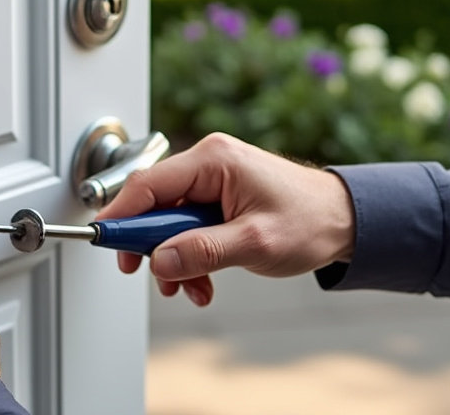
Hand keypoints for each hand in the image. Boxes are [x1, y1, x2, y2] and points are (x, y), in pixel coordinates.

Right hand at [96, 133, 355, 306]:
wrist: (345, 222)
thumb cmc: (311, 220)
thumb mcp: (254, 242)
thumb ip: (202, 251)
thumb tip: (159, 261)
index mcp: (214, 160)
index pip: (149, 185)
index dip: (122, 216)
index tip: (104, 243)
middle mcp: (209, 164)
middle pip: (155, 206)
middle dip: (155, 249)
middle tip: (161, 280)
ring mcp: (214, 183)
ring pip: (169, 224)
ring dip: (176, 261)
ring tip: (194, 288)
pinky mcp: (219, 201)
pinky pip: (188, 229)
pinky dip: (191, 258)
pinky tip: (204, 283)